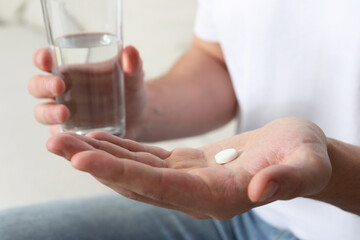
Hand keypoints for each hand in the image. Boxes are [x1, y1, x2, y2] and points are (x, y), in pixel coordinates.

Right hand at [28, 46, 147, 137]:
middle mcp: (61, 92)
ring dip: (49, 112)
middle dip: (43, 85)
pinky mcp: (71, 133)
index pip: (46, 61)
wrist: (140, 116)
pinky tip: (70, 135)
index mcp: (69, 71)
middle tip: (59, 86)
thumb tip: (131, 51)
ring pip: (43, 113)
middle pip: (38, 87)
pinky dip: (60, 136)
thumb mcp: (134, 74)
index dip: (41, 58)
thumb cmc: (130, 89)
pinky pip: (58, 136)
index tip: (46, 57)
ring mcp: (63, 114)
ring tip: (65, 113)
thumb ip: (133, 63)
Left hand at [46, 117, 331, 218]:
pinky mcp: (186, 165)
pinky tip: (99, 137)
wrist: (299, 152)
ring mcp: (187, 180)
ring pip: (135, 170)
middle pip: (136, 182)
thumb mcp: (306, 164)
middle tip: (57, 144)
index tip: (82, 160)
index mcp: (219, 196)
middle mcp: (195, 194)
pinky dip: (121, 148)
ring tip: (66, 138)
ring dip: (100, 155)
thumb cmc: (305, 156)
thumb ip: (287, 181)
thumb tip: (261, 191)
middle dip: (95, 164)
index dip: (122, 174)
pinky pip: (146, 159)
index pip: (161, 188)